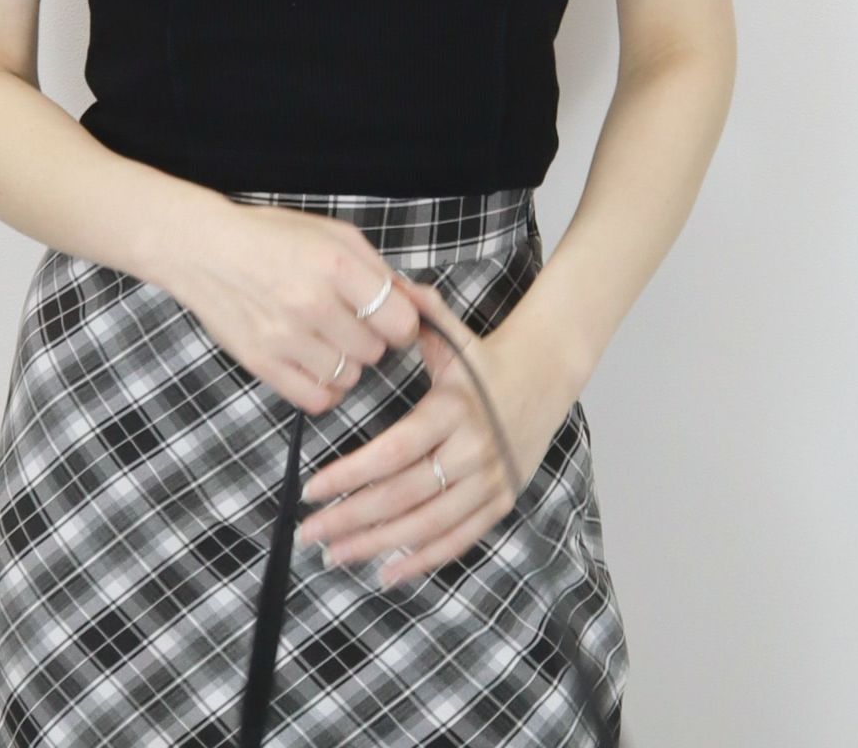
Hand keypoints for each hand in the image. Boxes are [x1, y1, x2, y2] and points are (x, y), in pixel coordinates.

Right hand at [169, 200, 420, 415]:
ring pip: (349, 377)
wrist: (206, 250)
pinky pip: (316, 399)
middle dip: (370, 339)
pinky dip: (323, 387)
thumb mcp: (334, 235)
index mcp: (335, 265)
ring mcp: (285, 337)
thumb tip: (417, 303)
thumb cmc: (274, 237)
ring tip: (326, 339)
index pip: (400, 320)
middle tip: (348, 322)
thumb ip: (378, 270)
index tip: (390, 318)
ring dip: (346, 364)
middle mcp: (312, 303)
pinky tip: (314, 363)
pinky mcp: (262, 363)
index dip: (402, 322)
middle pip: (375, 351)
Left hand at [297, 276, 585, 586]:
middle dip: (352, 518)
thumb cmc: (484, 353)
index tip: (311, 489)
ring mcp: (490, 479)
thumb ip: (419, 311)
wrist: (548, 372)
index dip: (351, 475)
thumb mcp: (452, 332)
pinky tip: (386, 572)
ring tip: (335, 554)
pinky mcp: (502, 500)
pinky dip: (424, 559)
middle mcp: (473, 449)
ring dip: (379, 545)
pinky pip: (460, 538)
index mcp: (454, 408)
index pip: (394, 451)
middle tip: (309, 532)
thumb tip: (388, 286)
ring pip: (429, 525)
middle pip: (405, 496)